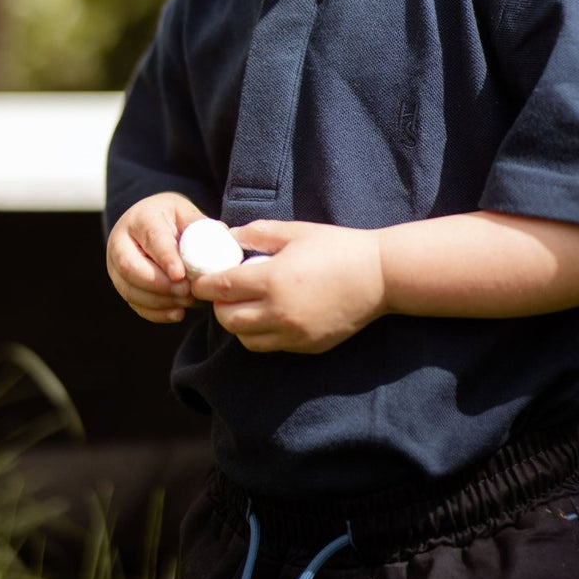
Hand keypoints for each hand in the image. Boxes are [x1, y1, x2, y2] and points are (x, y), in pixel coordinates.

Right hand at [106, 192, 204, 322]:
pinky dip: (156, 313)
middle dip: (160, 285)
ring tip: (187, 301)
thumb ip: (201, 226)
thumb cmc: (171, 218)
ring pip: (129, 290)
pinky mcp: (121, 284)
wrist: (150, 222)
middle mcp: (121, 242)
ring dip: (159, 301)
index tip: (181, 274)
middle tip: (187, 291)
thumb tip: (223, 240)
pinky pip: (134, 304)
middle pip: (131, 268)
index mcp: (141, 218)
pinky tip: (178, 313)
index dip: (165, 258)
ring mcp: (115, 266)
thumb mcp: (185, 212)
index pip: (151, 238)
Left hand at [191, 220, 385, 353]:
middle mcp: (279, 312)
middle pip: (228, 319)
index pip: (222, 288)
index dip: (205, 285)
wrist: (379, 276)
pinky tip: (271, 315)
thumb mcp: (296, 232)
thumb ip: (257, 234)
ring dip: (239, 324)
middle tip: (224, 293)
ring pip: (246, 339)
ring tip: (247, 305)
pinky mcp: (307, 346)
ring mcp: (293, 333)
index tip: (200, 281)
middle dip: (219, 306)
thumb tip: (228, 236)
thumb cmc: (338, 247)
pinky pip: (271, 345)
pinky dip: (262, 333)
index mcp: (273, 280)